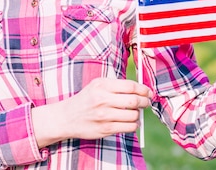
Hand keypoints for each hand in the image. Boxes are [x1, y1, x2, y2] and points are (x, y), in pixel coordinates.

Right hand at [31, 77, 151, 147]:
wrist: (67, 117)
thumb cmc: (86, 99)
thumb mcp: (97, 85)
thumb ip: (116, 85)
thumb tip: (140, 89)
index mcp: (102, 85)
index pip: (130, 86)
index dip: (143, 89)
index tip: (148, 92)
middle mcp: (103, 99)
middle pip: (134, 101)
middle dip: (145, 102)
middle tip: (146, 103)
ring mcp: (104, 115)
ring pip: (133, 115)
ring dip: (138, 115)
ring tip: (136, 113)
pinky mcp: (105, 129)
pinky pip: (128, 127)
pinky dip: (134, 125)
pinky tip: (131, 122)